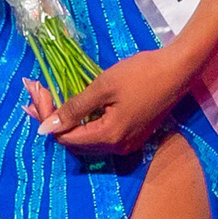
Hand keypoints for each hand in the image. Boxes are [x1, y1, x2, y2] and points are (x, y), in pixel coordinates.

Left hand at [28, 48, 191, 153]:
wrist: (179, 70)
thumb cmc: (141, 74)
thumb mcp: (103, 87)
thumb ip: (74, 108)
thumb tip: (45, 128)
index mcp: (109, 137)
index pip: (66, 138)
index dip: (48, 118)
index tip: (38, 92)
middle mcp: (118, 148)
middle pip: (75, 143)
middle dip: (55, 120)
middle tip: (40, 93)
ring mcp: (128, 144)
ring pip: (87, 140)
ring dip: (69, 121)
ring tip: (51, 97)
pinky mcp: (134, 135)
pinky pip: (102, 136)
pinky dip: (86, 122)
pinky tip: (78, 105)